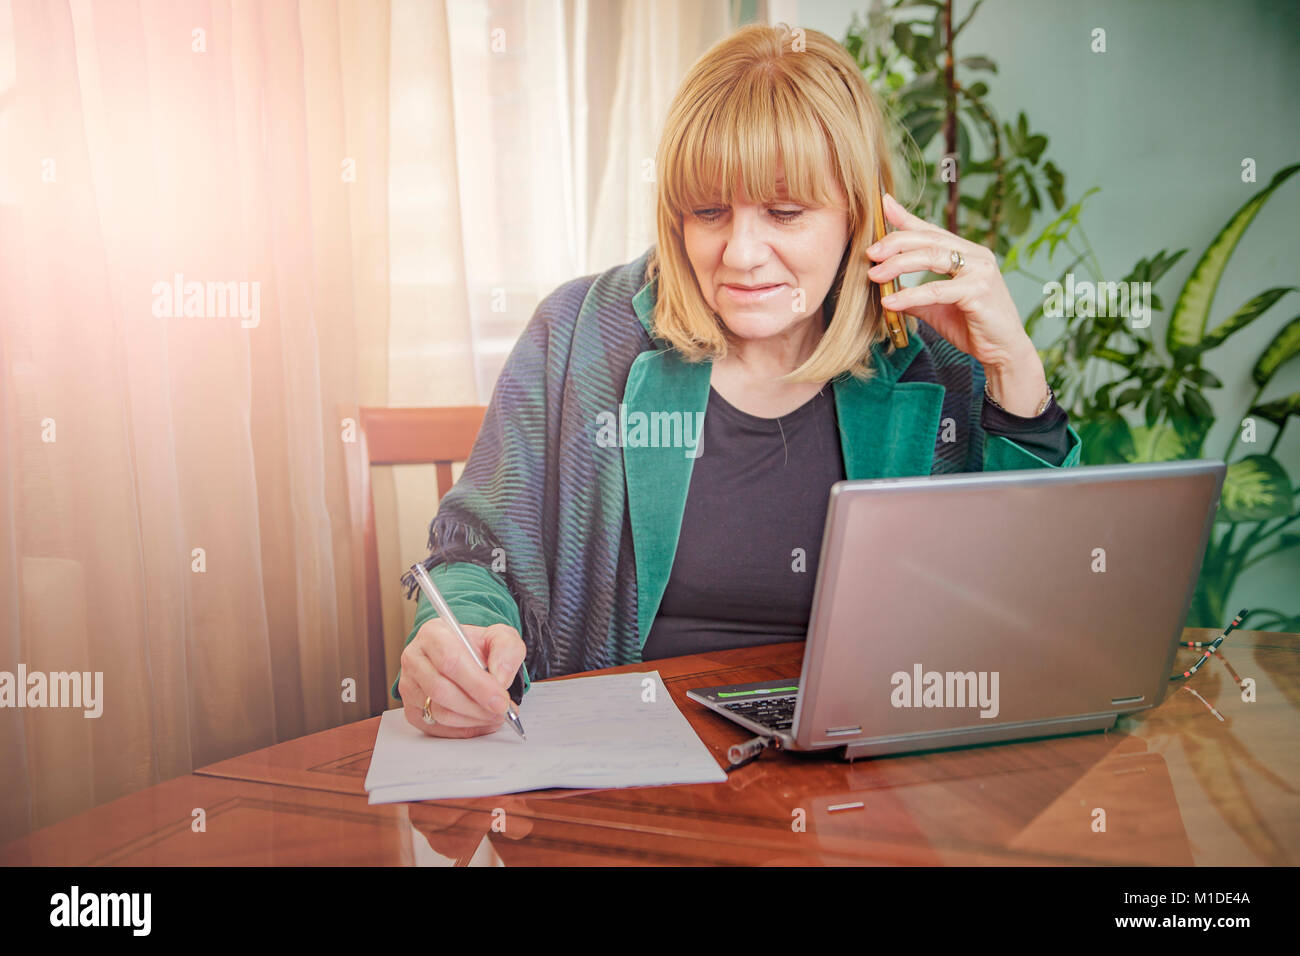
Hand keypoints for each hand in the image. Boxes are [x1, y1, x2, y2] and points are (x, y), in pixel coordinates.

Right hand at [399, 618, 524, 737]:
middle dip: (477, 706)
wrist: (465, 656)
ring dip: (472, 719)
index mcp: (433, 634)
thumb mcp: (500, 636)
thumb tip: (500, 679)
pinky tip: (481, 721)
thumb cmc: (477, 646)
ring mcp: (409, 686)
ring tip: (495, 715)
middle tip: (502, 711)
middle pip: (441, 690)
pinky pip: (436, 727)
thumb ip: (506, 650)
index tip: (500, 700)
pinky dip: (464, 729)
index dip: (477, 685)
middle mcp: (414, 659)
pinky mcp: (411, 710)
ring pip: (439, 712)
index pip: (450, 661)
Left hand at [866, 193, 1047, 413]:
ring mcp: (980, 271)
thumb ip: (916, 296)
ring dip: (899, 264)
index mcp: (968, 254)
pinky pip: (937, 290)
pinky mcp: (979, 292)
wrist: (1003, 351)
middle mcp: (976, 256)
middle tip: (870, 252)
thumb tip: (887, 291)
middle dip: (896, 242)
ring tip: (873, 275)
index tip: (883, 204)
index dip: (906, 218)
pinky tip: (889, 302)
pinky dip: (910, 295)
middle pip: (929, 240)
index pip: (932, 231)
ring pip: (933, 257)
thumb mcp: (937, 307)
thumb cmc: (973, 326)